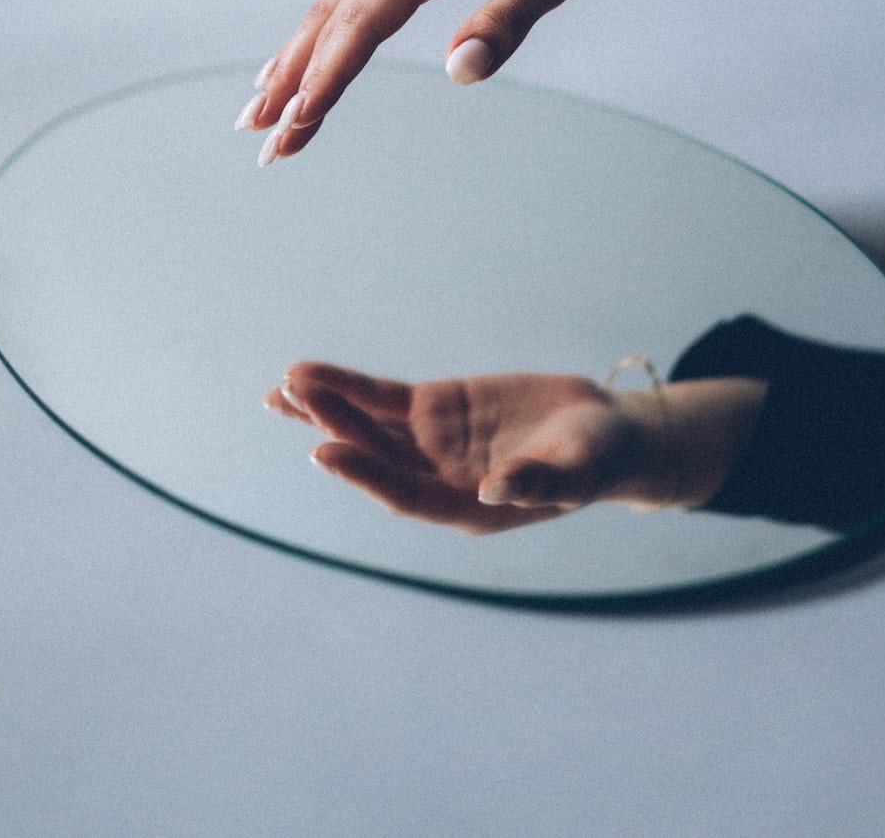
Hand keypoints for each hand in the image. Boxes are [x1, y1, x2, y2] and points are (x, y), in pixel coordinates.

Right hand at [236, 0, 722, 162]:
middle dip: (293, 84)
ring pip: (328, 12)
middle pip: (331, 22)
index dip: (328, 76)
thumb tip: (460, 72)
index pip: (363, 25)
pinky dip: (313, 39)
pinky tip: (290, 67)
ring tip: (257, 114)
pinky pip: (344, 1)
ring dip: (292, 64)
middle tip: (262, 141)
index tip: (299, 122)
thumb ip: (504, 24)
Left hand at [264, 361, 665, 533]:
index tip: (324, 451)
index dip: (365, 475)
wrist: (601, 431)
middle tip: (295, 399)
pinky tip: (305, 377)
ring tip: (284, 388)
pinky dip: (345, 386)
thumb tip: (494, 488)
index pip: (404, 494)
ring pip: (366, 425)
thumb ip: (538, 482)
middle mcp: (436, 480)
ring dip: (325, 408)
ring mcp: (429, 443)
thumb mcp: (578, 471)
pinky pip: (378, 396)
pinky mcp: (431, 409)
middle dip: (336, 427)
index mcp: (466, 508)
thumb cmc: (597, 460)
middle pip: (376, 455)